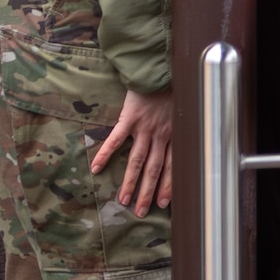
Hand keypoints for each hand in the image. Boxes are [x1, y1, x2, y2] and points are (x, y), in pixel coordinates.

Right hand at [92, 86, 173, 215]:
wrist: (160, 66)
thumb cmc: (173, 86)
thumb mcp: (183, 108)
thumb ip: (179, 126)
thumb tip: (179, 138)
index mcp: (174, 134)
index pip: (171, 166)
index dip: (167, 186)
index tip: (163, 204)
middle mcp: (160, 134)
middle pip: (154, 169)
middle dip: (148, 193)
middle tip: (142, 213)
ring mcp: (144, 127)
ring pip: (137, 161)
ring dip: (130, 183)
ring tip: (123, 201)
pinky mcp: (129, 118)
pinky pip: (115, 140)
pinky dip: (105, 155)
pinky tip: (95, 168)